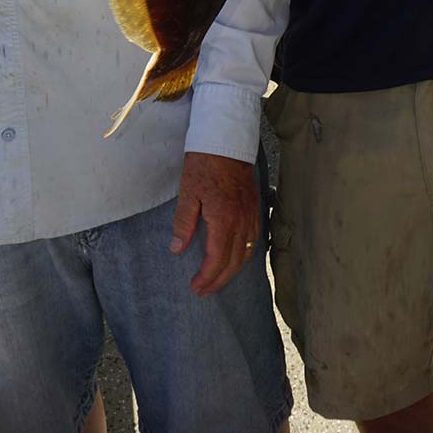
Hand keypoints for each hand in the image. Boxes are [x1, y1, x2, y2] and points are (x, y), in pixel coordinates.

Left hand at [170, 151, 260, 297]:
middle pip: (234, 262)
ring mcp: (251, 214)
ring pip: (247, 253)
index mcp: (223, 220)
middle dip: (219, 280)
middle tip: (204, 291)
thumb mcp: (188, 193)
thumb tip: (177, 249)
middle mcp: (241, 221)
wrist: (226, 141)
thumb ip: (184, 223)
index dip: (207, 277)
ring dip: (233, 270)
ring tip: (218, 279)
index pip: (217, 259)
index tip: (196, 287)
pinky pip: (254, 239)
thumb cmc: (203, 164)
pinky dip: (245, 254)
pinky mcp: (255, 207)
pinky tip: (236, 256)